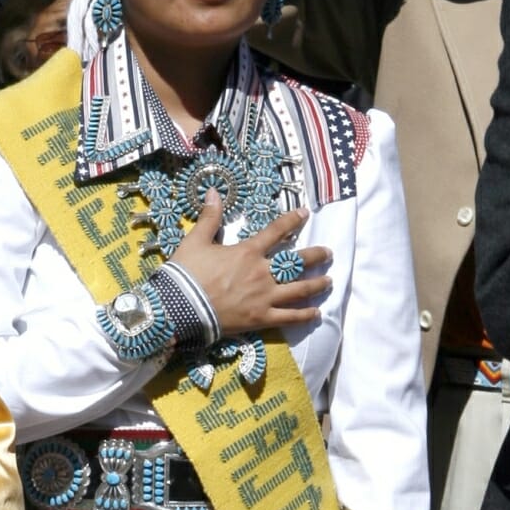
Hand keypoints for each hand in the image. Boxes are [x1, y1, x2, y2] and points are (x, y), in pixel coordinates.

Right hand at [169, 190, 331, 336]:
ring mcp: (265, 297)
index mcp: (248, 252)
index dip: (292, 221)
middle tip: (329, 254)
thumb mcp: (195, 240)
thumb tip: (213, 191)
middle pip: (297, 263)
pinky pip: (289, 317)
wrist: (180, 306)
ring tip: (329, 281)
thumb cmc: (187, 272)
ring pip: (299, 290)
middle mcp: (262, 273)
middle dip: (316, 256)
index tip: (304, 214)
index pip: (276, 232)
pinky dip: (305, 315)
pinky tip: (316, 313)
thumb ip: (209, 217)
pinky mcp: (262, 318)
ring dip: (317, 284)